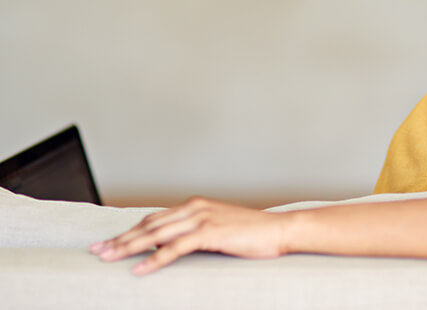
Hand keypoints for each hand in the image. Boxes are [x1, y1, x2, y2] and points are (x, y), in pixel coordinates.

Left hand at [89, 197, 289, 274]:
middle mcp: (194, 208)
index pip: (153, 219)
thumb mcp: (219, 229)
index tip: (109, 242)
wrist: (279, 230)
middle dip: (120, 239)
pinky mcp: (209, 233)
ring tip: (109, 259)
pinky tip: (139, 270)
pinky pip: (175, 248)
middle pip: (149, 225)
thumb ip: (196, 232)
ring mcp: (201, 218)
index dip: (129, 231)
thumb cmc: (252, 233)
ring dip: (129, 248)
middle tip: (97, 252)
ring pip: (156, 235)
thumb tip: (171, 246)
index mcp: (195, 205)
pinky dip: (154, 259)